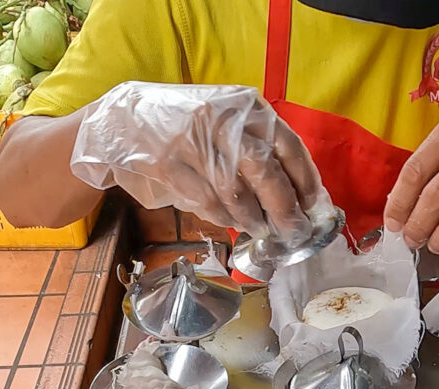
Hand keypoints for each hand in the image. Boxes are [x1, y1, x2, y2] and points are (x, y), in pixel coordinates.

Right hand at [71, 83, 326, 242]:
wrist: (126, 118)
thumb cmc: (191, 125)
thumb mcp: (229, 120)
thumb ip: (261, 147)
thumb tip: (299, 195)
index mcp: (246, 106)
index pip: (288, 146)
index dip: (305, 181)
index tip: (312, 208)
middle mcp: (222, 119)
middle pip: (265, 172)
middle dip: (283, 210)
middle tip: (292, 232)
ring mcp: (192, 141)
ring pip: (234, 193)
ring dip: (252, 219)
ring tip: (260, 229)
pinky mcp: (167, 163)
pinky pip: (206, 202)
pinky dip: (223, 219)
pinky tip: (231, 222)